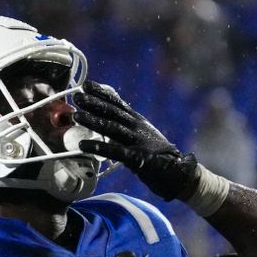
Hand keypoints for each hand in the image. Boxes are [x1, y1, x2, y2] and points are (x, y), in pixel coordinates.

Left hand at [73, 80, 199, 200]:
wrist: (179, 172)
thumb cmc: (158, 156)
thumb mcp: (142, 136)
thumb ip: (126, 128)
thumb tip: (106, 121)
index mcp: (138, 121)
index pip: (118, 104)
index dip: (102, 93)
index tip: (87, 84)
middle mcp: (137, 128)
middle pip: (113, 112)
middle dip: (94, 103)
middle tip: (77, 96)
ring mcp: (137, 141)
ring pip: (112, 127)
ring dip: (93, 121)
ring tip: (76, 116)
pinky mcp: (137, 158)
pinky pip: (114, 151)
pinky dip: (98, 147)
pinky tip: (83, 145)